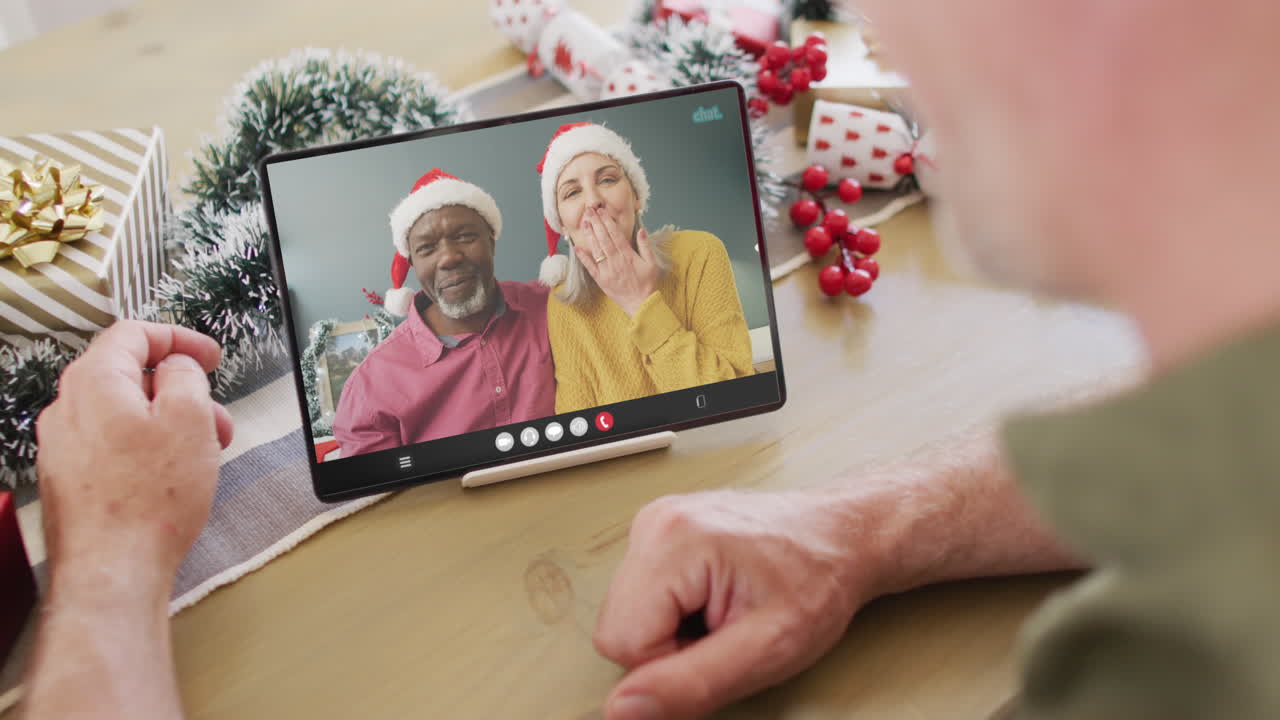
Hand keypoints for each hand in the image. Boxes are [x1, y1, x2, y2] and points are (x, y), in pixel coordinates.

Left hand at [36, 320, 233, 585]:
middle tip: (216, 415)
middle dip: (180, 390)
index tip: (209, 355)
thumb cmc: (150, 499)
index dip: (179, 338)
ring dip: (167, 422)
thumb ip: (185, 374)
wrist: (112, 568)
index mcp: (94, 381)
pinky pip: (111, 445)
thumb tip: (177, 367)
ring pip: (122, 414)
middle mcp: (67, 409)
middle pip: (128, 376)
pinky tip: (172, 477)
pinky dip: (145, 448)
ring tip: (203, 454)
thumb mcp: (190, 417)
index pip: (133, 334)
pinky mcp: (68, 479)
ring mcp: (62, 446)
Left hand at [573, 207, 659, 315]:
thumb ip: (645, 246)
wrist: (641, 304)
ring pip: (596, 250)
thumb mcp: (652, 263)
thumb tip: (641, 230)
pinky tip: (577, 248)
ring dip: (589, 236)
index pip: (615, 235)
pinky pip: (590, 267)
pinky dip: (583, 258)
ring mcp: (607, 271)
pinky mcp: (601, 280)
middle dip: (596, 223)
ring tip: (584, 223)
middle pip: (604, 239)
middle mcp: (616, 261)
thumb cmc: (648, 283)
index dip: (607, 222)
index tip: (602, 211)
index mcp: (628, 256)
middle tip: (589, 211)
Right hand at [594, 490, 879, 719]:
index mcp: (674, 540)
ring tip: (724, 611)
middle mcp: (655, 522)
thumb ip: (689, 684)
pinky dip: (675, 610)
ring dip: (673, 630)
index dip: (672, 666)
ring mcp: (655, 522)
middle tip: (726, 630)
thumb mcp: (766, 650)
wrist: (842, 537)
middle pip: (617, 627)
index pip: (621, 643)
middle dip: (670, 647)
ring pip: (627, 614)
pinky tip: (716, 598)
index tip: (722, 646)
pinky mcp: (661, 531)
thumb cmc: (818, 580)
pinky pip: (641, 596)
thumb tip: (622, 709)